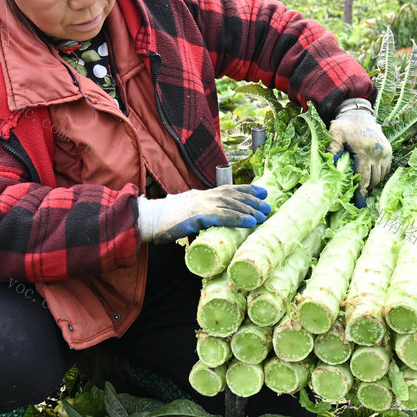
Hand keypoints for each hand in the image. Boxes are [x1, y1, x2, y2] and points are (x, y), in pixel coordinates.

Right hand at [137, 185, 269, 243]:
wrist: (149, 220)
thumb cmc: (164, 221)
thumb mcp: (186, 216)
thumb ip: (200, 218)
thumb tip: (211, 227)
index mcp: (201, 196)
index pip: (227, 190)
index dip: (245, 190)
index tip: (261, 192)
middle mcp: (203, 196)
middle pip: (233, 195)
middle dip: (252, 200)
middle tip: (267, 204)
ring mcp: (201, 204)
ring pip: (231, 204)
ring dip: (249, 209)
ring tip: (263, 214)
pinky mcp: (198, 215)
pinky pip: (223, 216)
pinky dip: (238, 218)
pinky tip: (250, 222)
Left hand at [327, 99, 391, 195]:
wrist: (360, 114)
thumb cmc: (345, 126)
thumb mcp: (335, 133)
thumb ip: (332, 147)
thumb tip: (330, 162)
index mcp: (363, 151)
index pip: (364, 177)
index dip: (361, 191)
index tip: (358, 202)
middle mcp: (377, 153)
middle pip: (373, 179)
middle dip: (366, 189)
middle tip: (358, 196)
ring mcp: (384, 152)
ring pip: (381, 176)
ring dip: (373, 183)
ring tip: (364, 187)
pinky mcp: (388, 151)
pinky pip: (386, 169)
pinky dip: (379, 175)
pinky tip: (371, 177)